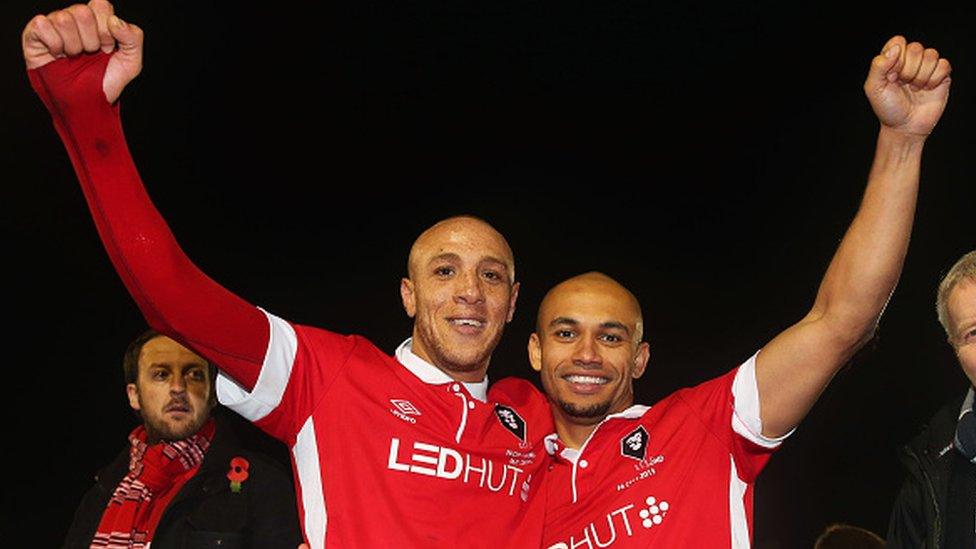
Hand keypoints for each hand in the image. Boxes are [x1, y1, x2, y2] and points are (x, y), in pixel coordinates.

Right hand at [21, 0, 141, 102]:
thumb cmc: (104, 81)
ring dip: (73, 45)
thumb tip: (115, 21)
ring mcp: (54, 24)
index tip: (107, 49)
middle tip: (89, 54)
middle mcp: (74, 18)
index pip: (101, 5)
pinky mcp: (34, 33)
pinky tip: (57, 55)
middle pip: (82, 11)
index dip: (106, 30)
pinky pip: (42, 24)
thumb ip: (133, 37)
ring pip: (63, 19)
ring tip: (73, 57)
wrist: (85, 103)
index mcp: (97, 20)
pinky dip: (53, 44)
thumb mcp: (130, 63)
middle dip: (90, 40)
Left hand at [863, 35, 950, 136]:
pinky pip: (944, 65)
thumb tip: (895, 48)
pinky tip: (927, 89)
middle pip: (916, 47)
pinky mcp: (941, 76)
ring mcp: (927, 67)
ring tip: (914, 88)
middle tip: (903, 84)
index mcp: (893, 60)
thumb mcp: (874, 88)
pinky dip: (934, 79)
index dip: (896, 57)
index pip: (898, 41)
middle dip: (908, 69)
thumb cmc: (887, 108)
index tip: (891, 75)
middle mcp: (910, 61)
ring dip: (921, 76)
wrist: (904, 127)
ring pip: (931, 54)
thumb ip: (878, 66)